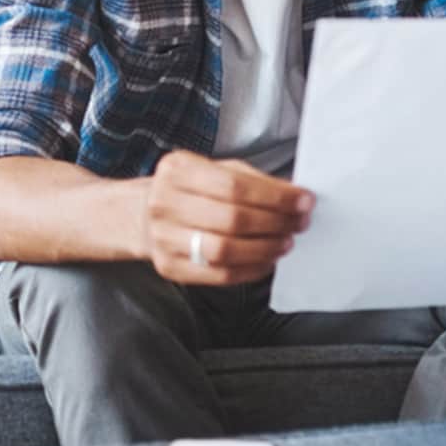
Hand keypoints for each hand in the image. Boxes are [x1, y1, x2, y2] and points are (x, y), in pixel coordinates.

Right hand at [141, 151, 312, 284]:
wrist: (142, 215)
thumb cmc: (188, 189)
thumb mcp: (213, 170)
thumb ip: (251, 180)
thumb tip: (294, 196)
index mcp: (178, 170)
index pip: (234, 186)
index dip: (274, 196)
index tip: (303, 201)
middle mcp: (165, 203)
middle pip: (231, 219)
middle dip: (275, 223)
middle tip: (299, 223)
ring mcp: (164, 238)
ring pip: (224, 250)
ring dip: (264, 248)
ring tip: (285, 242)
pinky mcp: (169, 267)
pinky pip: (218, 275)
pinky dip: (250, 270)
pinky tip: (266, 260)